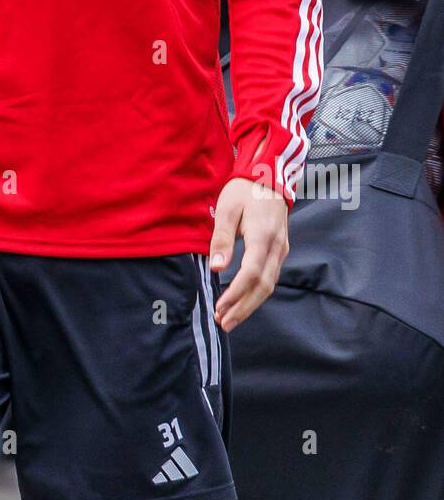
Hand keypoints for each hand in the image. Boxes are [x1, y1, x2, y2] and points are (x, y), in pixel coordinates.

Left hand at [209, 176, 288, 332]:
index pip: (251, 273)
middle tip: (224, 323)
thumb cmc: (244, 191)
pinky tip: (243, 302)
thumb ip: (221, 239)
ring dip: (250, 305)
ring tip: (230, 319)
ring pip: (269, 285)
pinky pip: (271, 277)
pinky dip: (256, 294)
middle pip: (263, 286)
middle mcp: (277, 247)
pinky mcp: (280, 250)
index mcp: (263, 236)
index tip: (220, 308)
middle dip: (243, 308)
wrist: (269, 176)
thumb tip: (216, 268)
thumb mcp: (227, 209)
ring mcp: (281, 250)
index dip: (236, 294)